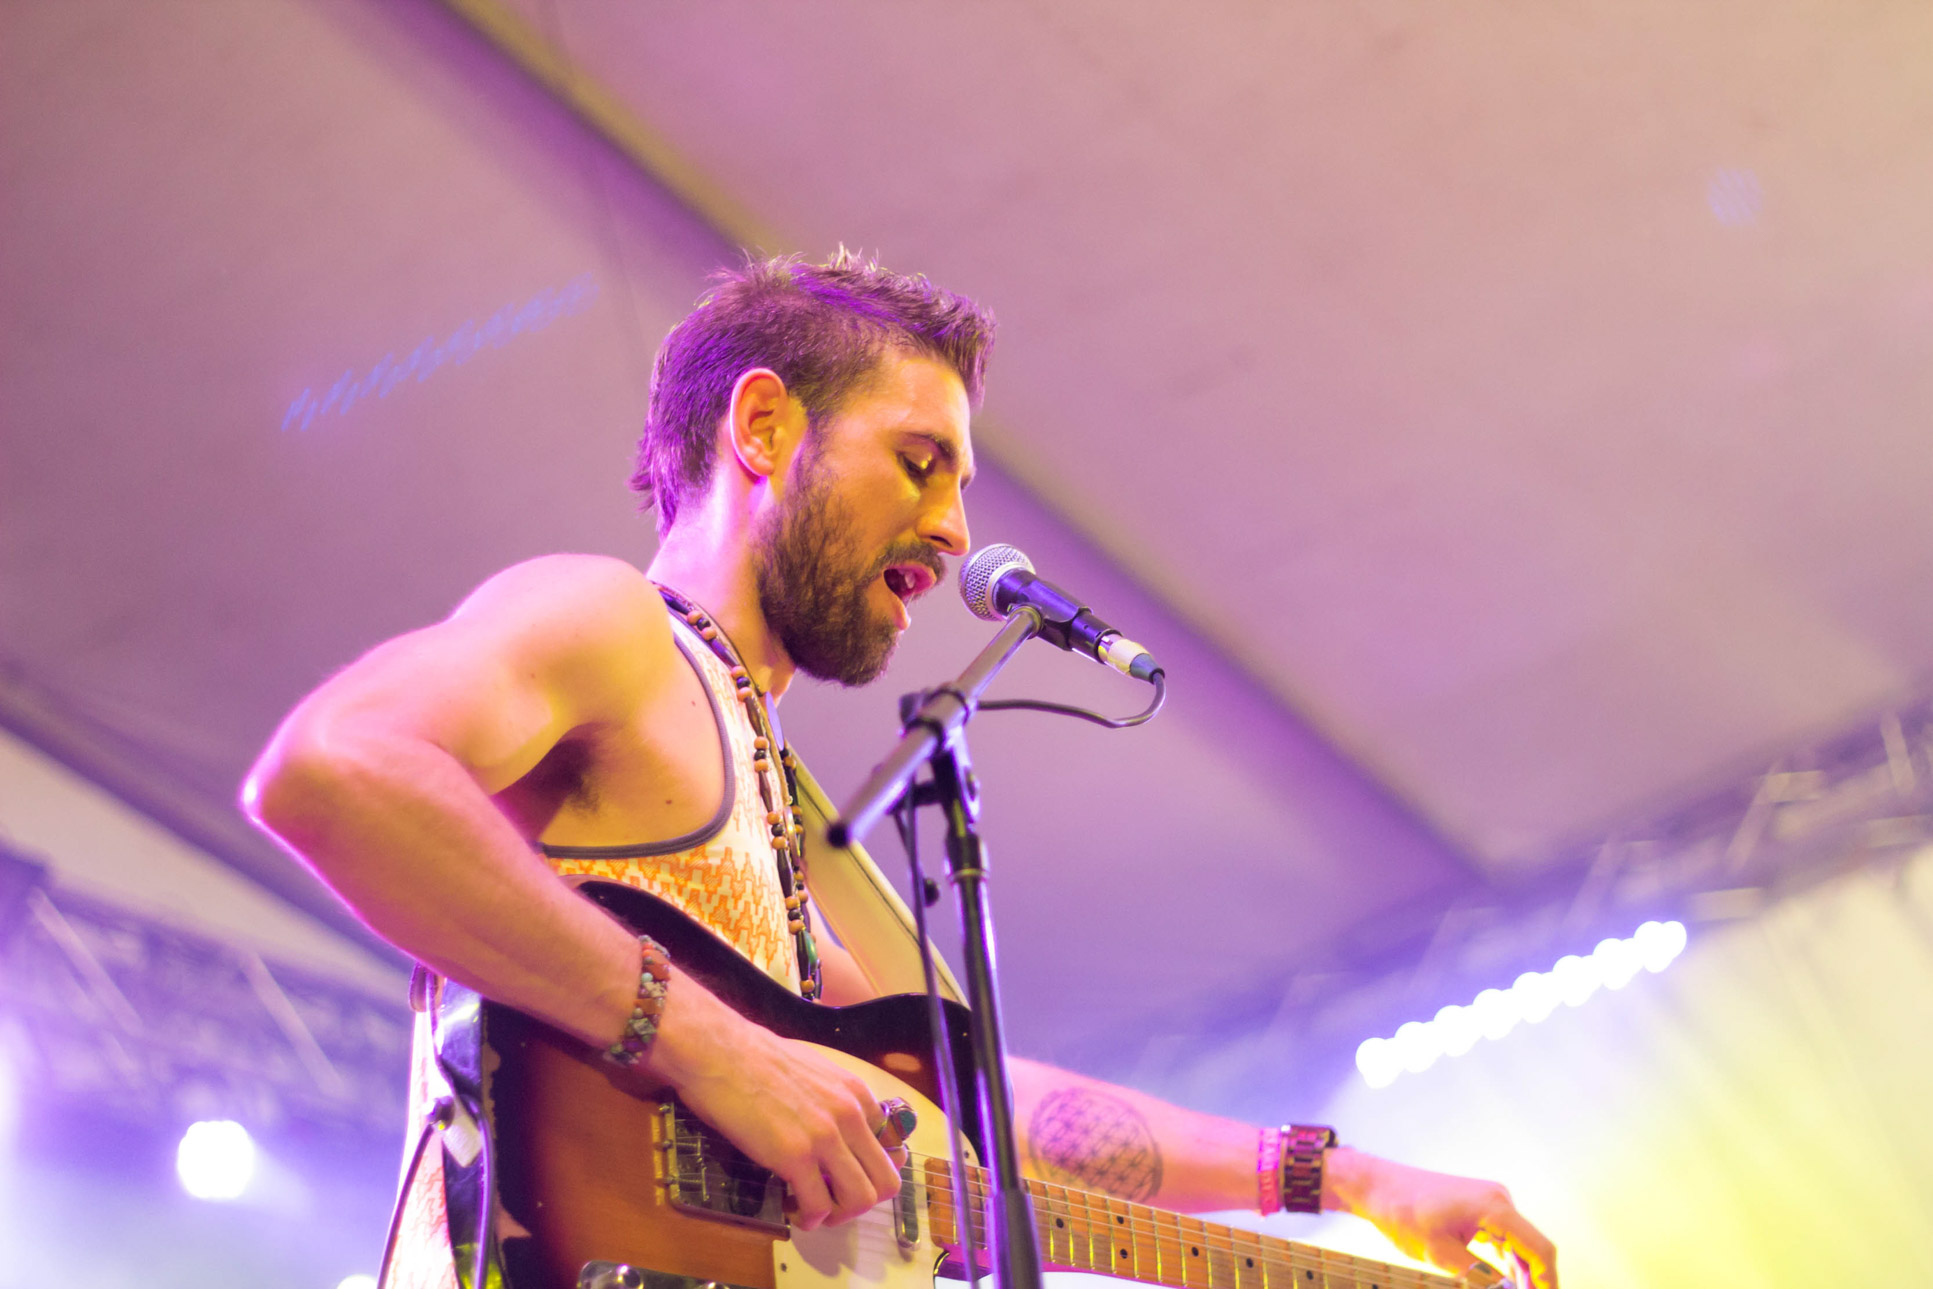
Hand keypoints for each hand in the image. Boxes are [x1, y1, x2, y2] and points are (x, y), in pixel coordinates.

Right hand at [643, 973, 902, 1228]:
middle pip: (886, 1181)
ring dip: (839, 1215)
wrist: (719, 1050)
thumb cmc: (755, 1056)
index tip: (840, 1174)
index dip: (864, 1169)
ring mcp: (825, 1136)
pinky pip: (817, 1206)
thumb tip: (831, 1126)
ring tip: (813, 1210)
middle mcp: (850, 1114)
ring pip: (860, 1200)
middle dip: (861, 1201)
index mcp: (856, 1092)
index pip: (886, 1148)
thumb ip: (832, 1098)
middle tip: (833, 1202)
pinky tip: (791, 1209)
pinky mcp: (794, 1156)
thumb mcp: (813, 1070)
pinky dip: (808, 1218)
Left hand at [1324, 1148, 1556, 1288]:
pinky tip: (1506, 1281)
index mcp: (1495, 1207)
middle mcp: (1499, 1199)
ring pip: (1520, 1243)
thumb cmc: (1404, 1214)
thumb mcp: (1442, 1255)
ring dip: (1522, 1272)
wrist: (1377, 1186)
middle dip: (1535, 1280)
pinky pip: (1504, 1235)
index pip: (1539, 1249)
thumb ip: (1481, 1278)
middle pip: (1533, 1246)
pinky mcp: (1479, 1205)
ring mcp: (1490, 1200)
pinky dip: (1509, 1259)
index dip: (1548, 1280)